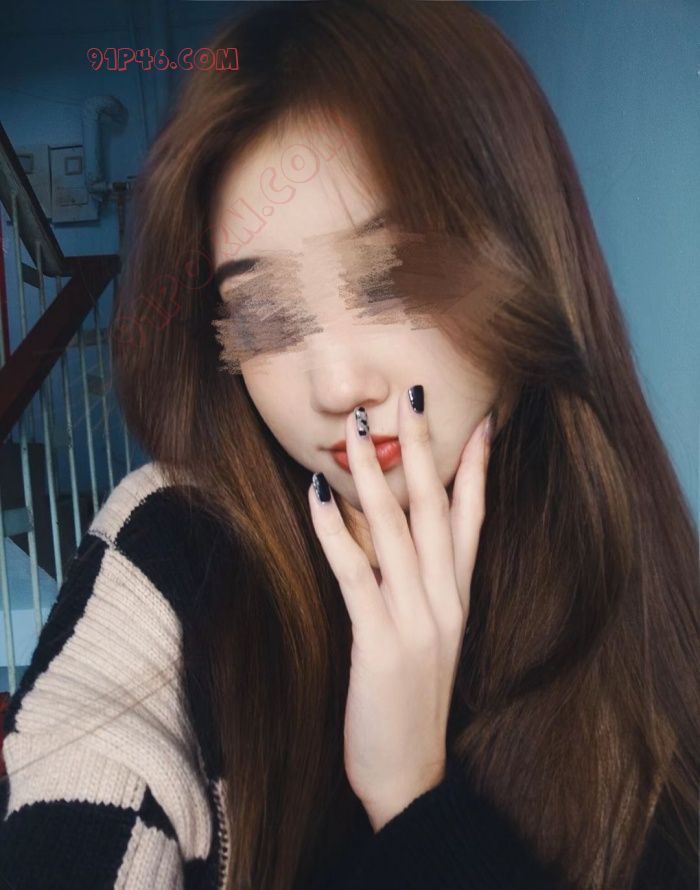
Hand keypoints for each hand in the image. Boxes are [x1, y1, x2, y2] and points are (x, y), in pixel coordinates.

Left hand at [308, 387, 493, 830]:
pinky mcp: (380, 642)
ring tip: (360, 428)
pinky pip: (354, 573)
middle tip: (412, 396)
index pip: (472, 518)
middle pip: (436, 509)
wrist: (410, 774)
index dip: (476, 468)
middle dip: (424, 449)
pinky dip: (335, 529)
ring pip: (396, 530)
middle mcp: (444, 599)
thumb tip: (393, 537)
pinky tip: (316, 493)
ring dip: (377, 474)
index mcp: (458, 597)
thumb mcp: (429, 636)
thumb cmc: (411, 701)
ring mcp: (416, 619)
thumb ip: (420, 586)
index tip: (479, 421)